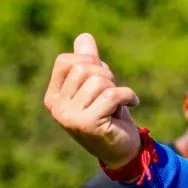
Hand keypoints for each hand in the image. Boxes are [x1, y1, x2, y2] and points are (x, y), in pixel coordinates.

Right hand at [44, 33, 140, 168]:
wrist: (122, 150)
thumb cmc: (110, 115)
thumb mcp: (99, 86)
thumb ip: (89, 63)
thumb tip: (84, 37)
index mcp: (54, 95)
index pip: (65, 60)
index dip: (90, 62)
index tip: (103, 79)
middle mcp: (56, 106)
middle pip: (83, 68)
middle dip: (106, 75)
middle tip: (114, 93)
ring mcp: (69, 116)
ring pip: (98, 81)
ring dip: (116, 88)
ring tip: (118, 104)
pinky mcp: (87, 124)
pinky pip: (112, 95)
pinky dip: (128, 95)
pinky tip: (133, 103)